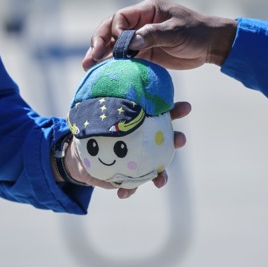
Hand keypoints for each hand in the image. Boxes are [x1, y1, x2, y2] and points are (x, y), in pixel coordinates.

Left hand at [57, 101, 191, 198]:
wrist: (81, 157)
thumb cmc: (91, 130)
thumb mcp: (91, 113)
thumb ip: (96, 100)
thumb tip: (89, 73)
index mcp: (142, 122)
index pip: (164, 113)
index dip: (177, 110)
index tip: (186, 107)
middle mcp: (147, 141)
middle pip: (169, 140)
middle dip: (178, 140)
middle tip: (179, 140)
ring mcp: (141, 160)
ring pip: (158, 168)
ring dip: (162, 175)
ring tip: (160, 181)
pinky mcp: (130, 176)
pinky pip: (134, 185)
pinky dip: (129, 190)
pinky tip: (123, 193)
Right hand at [83, 0, 237, 71]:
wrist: (211, 46)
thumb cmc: (196, 33)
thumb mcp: (176, 32)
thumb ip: (153, 35)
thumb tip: (130, 43)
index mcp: (147, 10)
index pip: (121, 17)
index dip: (113, 30)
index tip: (115, 45)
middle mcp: (140, 22)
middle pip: (111, 30)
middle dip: (99, 42)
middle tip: (90, 58)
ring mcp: (140, 38)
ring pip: (115, 45)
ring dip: (101, 55)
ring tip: (88, 67)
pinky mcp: (144, 54)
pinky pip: (125, 58)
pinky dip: (114, 64)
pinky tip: (104, 73)